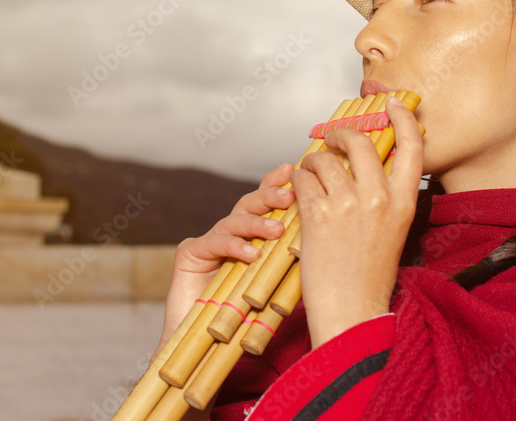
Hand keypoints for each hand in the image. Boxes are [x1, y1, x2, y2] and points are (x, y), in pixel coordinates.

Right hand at [153, 163, 295, 359]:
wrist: (208, 345)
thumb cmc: (249, 317)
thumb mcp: (279, 283)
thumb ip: (293, 260)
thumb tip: (327, 241)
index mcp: (250, 235)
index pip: (265, 203)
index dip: (277, 184)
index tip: (293, 169)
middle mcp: (229, 233)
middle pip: (249, 203)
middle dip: (270, 195)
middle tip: (290, 195)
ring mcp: (208, 241)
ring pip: (233, 220)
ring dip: (256, 223)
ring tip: (277, 230)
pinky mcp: (189, 254)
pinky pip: (214, 243)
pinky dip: (234, 247)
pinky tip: (252, 253)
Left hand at [292, 97, 423, 347]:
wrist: (352, 311)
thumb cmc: (370, 275)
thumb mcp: (393, 230)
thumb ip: (387, 196)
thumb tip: (369, 164)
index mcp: (405, 202)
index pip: (412, 145)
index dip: (402, 117)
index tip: (390, 103)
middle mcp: (380, 198)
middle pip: (361, 141)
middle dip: (342, 134)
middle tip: (332, 139)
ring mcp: (348, 205)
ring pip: (325, 158)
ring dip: (312, 161)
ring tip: (310, 174)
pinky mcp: (318, 215)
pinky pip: (302, 179)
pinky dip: (296, 181)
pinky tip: (297, 193)